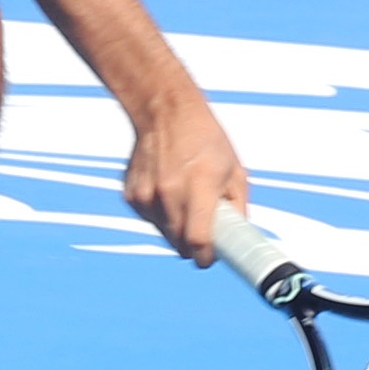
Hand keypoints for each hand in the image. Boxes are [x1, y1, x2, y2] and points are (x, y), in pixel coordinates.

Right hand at [123, 96, 249, 267]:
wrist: (164, 111)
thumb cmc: (204, 138)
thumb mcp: (234, 169)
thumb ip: (237, 206)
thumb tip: (237, 236)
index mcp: (199, 185)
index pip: (198, 240)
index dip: (206, 256)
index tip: (210, 258)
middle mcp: (169, 192)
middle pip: (180, 243)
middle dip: (193, 244)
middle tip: (204, 229)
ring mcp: (146, 195)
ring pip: (164, 233)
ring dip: (176, 228)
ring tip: (185, 198)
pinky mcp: (131, 196)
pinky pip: (150, 220)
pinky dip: (160, 214)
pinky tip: (167, 189)